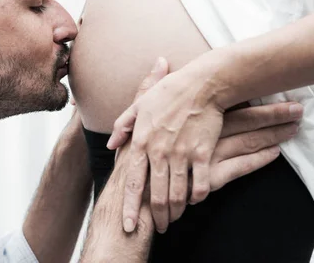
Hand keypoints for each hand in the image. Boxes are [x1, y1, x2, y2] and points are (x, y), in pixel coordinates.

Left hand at [108, 57, 302, 232]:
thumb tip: (110, 145)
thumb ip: (122, 126)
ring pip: (178, 195)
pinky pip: (201, 185)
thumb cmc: (168, 93)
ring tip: (174, 219)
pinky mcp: (203, 153)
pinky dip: (198, 197)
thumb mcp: (139, 105)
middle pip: (157, 196)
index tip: (128, 226)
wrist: (201, 85)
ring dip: (177, 212)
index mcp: (141, 142)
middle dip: (157, 217)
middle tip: (158, 228)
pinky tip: (195, 200)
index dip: (130, 207)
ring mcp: (182, 154)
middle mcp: (160, 152)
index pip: (133, 182)